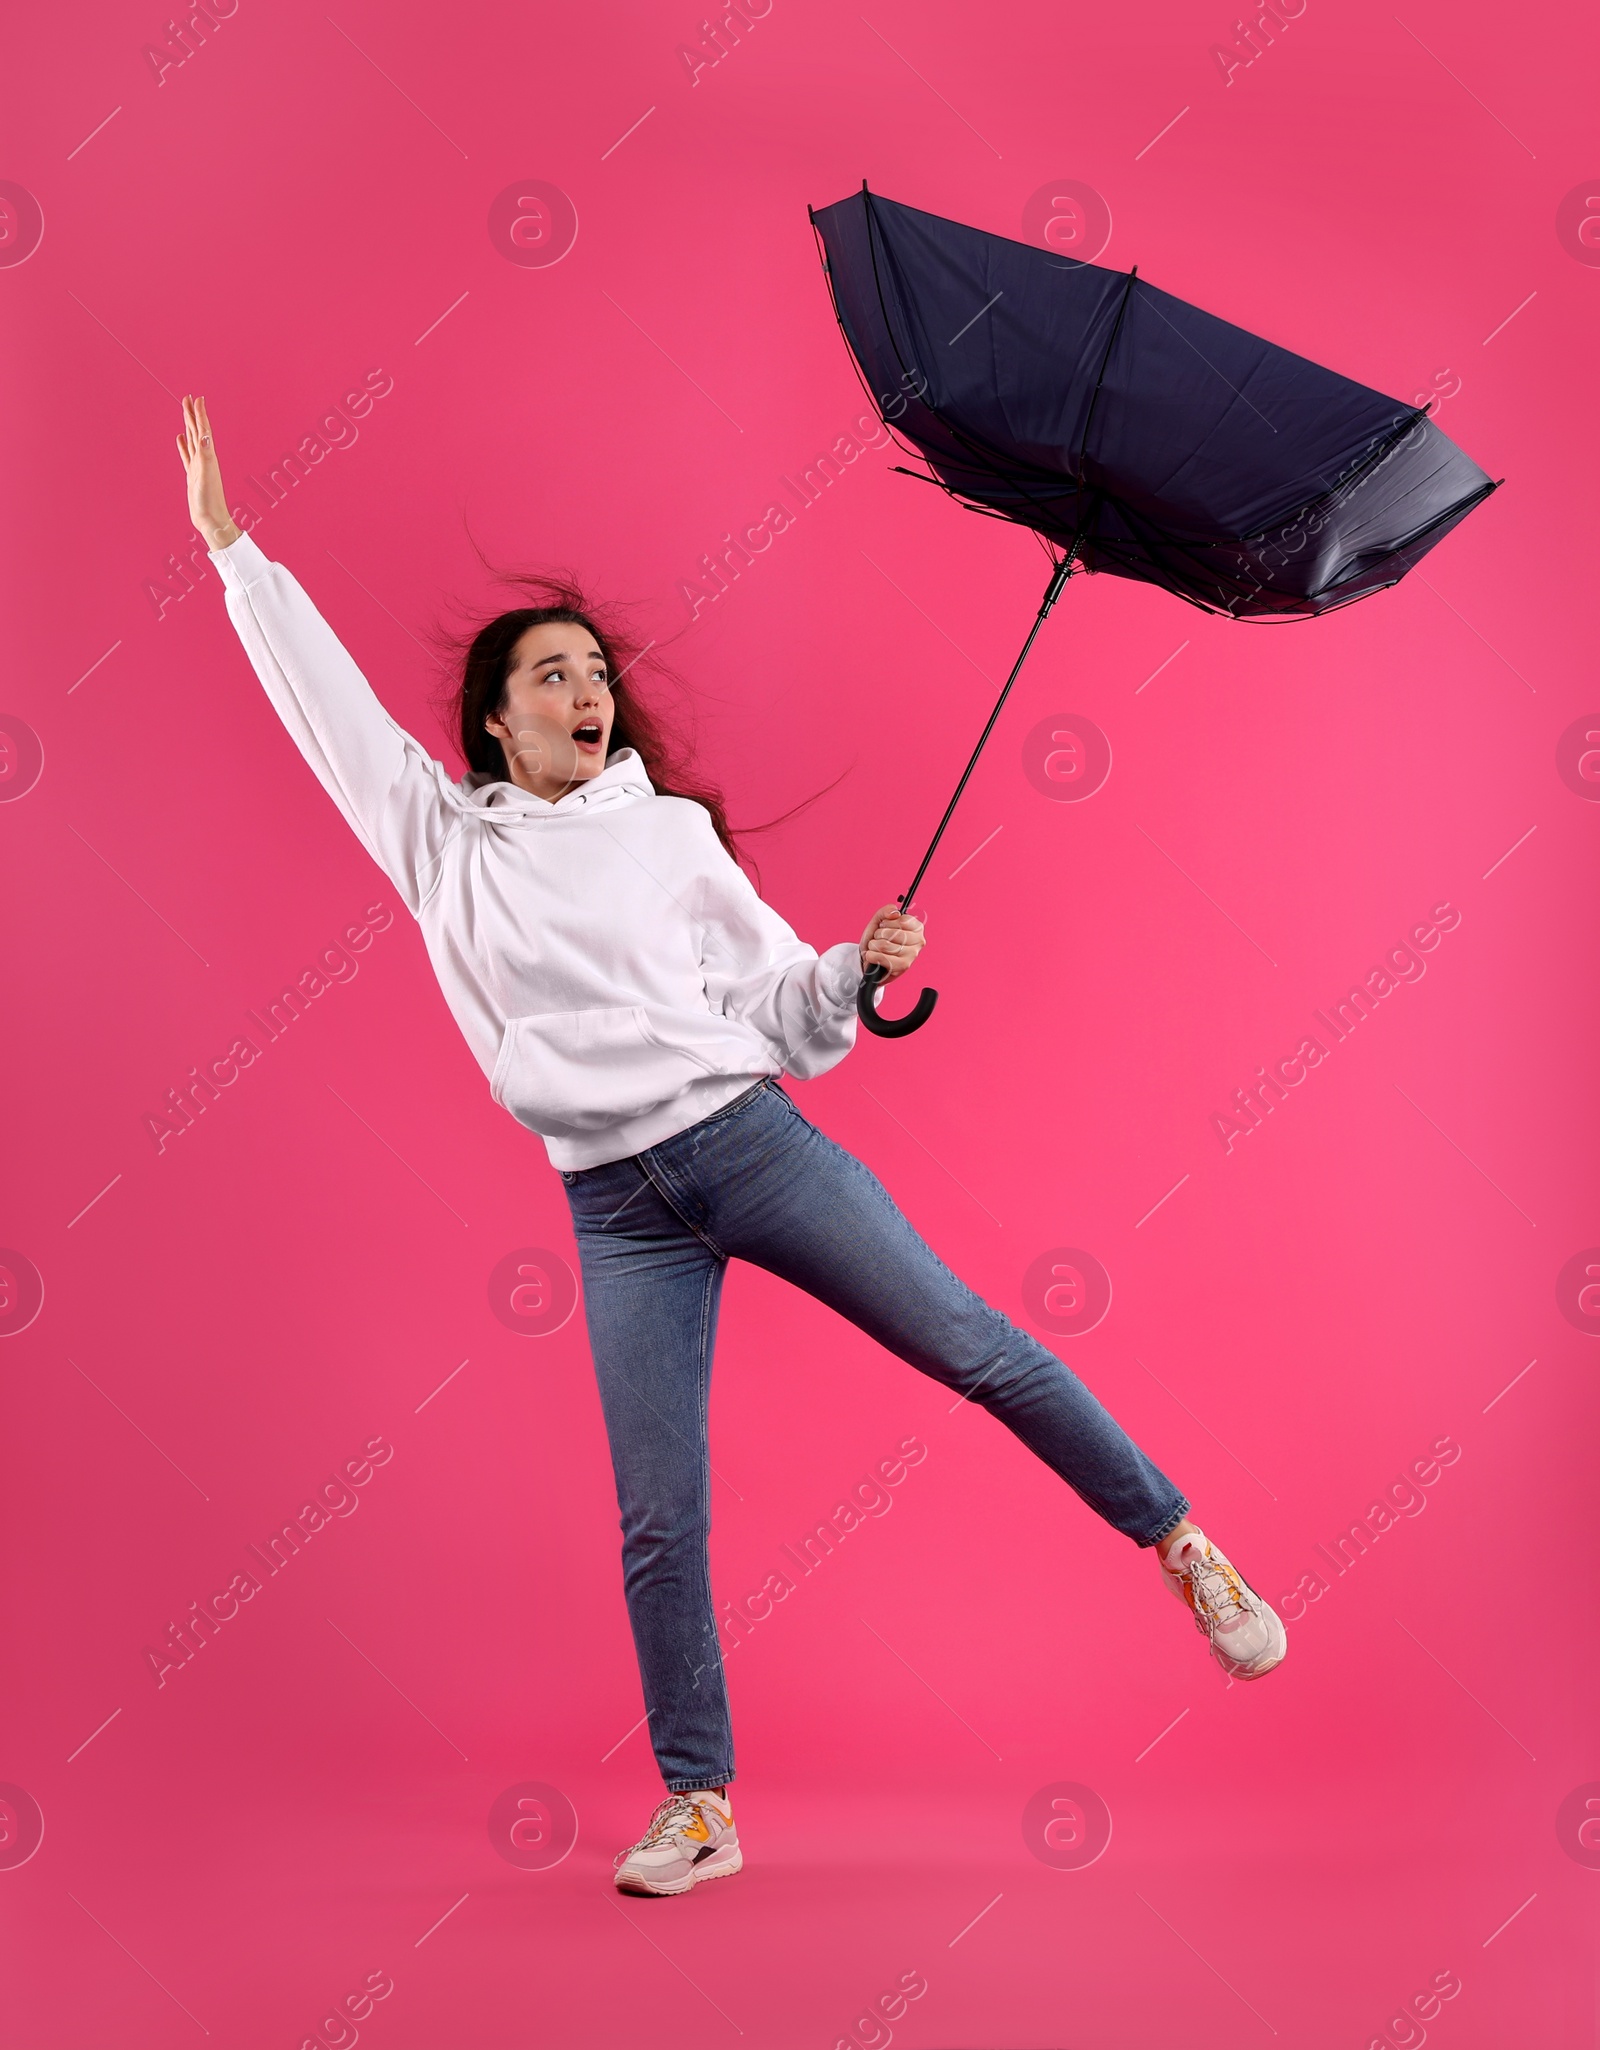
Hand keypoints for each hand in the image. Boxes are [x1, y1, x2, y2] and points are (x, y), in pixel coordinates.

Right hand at [176, 394, 238, 549]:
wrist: (211, 520)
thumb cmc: (210, 501)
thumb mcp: (206, 475)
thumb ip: (205, 455)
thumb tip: (204, 435)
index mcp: (208, 456)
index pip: (203, 430)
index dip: (200, 414)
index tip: (197, 398)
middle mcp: (204, 459)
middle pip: (197, 431)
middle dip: (192, 414)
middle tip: (188, 397)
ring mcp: (198, 466)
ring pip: (192, 440)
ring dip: (188, 426)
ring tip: (184, 413)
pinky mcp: (193, 475)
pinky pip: (187, 455)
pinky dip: (183, 445)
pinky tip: (181, 438)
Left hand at [859, 903, 924, 982]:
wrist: (869, 958)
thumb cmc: (877, 939)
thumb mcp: (879, 921)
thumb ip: (886, 911)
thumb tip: (895, 912)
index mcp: (916, 927)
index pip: (902, 920)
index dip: (888, 922)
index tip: (884, 925)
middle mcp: (918, 941)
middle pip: (894, 933)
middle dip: (879, 934)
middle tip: (878, 938)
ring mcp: (912, 955)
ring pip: (885, 945)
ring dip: (874, 945)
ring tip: (875, 947)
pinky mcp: (903, 966)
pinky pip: (882, 957)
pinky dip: (872, 955)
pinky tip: (872, 956)